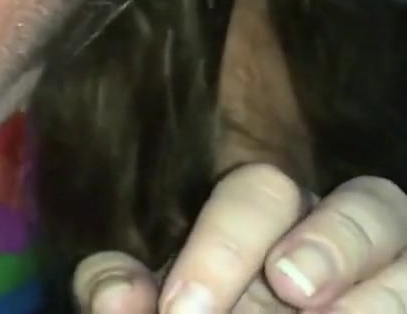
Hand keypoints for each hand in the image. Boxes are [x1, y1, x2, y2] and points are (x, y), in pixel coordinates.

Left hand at [74, 163, 406, 311]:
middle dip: (332, 242)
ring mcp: (390, 278)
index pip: (260, 194)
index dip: (224, 246)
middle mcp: (342, 236)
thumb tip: (119, 295)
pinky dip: (389, 311)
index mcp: (270, 218)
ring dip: (378, 296)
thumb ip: (115, 289)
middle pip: (368, 201)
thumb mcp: (153, 302)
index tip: (182, 309)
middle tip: (290, 289)